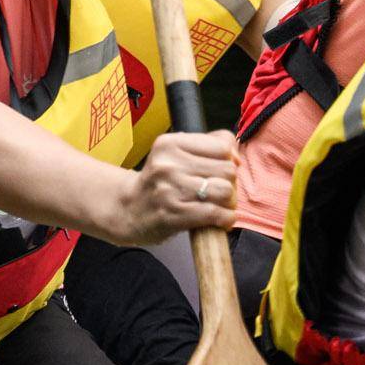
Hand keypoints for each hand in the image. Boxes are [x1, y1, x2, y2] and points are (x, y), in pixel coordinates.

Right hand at [112, 129, 238, 243]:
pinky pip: (215, 214)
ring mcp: (170, 190)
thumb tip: (237, 158)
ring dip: (228, 202)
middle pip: (227, 170)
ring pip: (225, 191)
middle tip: (216, 191)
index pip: (222, 146)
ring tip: (217, 205)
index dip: (228, 160)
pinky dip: (225, 219)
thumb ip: (209, 145)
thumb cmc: (159, 182)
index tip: (220, 170)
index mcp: (169, 144)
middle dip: (229, 183)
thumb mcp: (174, 154)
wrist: (128, 209)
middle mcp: (168, 164)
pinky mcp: (174, 215)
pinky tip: (219, 220)